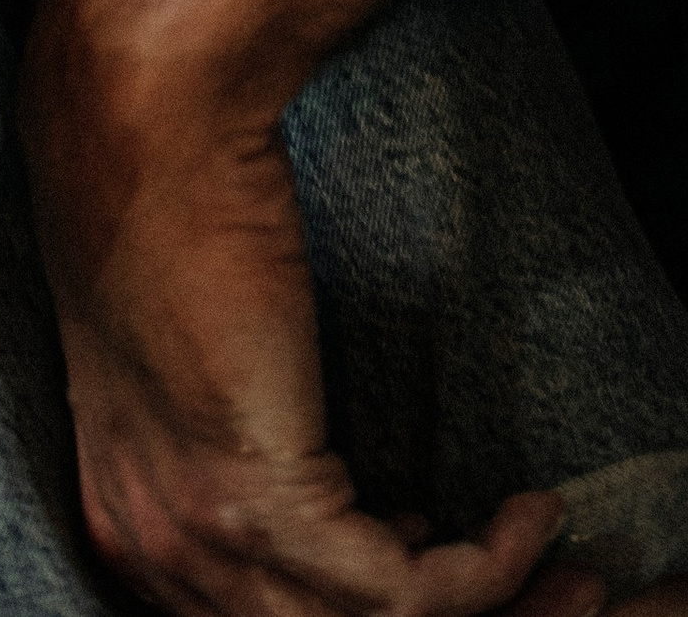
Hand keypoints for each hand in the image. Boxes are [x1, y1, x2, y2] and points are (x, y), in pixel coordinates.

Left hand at [22, 0, 582, 616]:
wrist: (149, 120)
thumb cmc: (162, 196)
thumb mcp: (182, 353)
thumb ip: (231, 432)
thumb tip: (322, 472)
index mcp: (124, 519)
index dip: (360, 608)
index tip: (431, 560)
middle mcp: (152, 552)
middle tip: (544, 593)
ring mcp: (200, 536)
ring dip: (492, 606)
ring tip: (562, 567)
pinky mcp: (261, 503)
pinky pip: (400, 593)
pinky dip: (485, 569)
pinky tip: (529, 518)